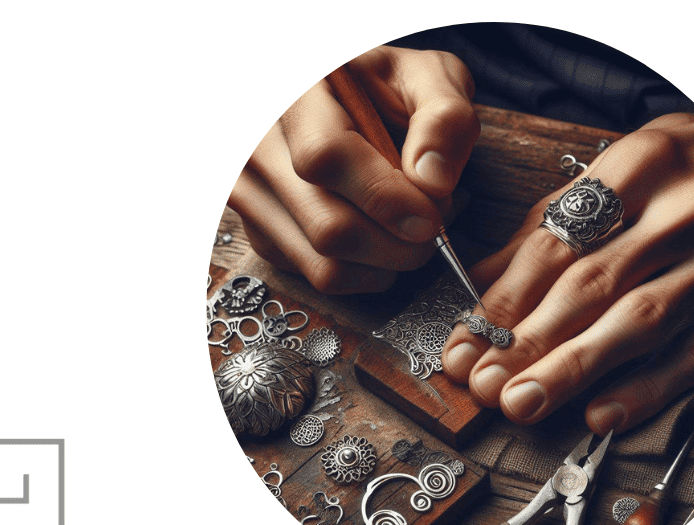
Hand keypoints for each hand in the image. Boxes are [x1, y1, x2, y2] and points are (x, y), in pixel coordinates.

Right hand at [228, 46, 479, 292]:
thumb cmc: (389, 89)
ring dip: (388, 263)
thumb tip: (432, 182)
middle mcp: (255, 145)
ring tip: (415, 228)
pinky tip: (387, 237)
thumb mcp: (429, 79)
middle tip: (436, 223)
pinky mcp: (261, 232)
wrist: (348, 100)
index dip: (386, 198)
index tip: (431, 215)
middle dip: (400, 244)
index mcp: (294, 93)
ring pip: (324, 264)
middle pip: (328, 227)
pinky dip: (368, 271)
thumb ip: (443, 118)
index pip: (325, 158)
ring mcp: (251, 193)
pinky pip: (320, 276)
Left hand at [440, 112, 693, 433]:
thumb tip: (486, 281)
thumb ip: (556, 219)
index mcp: (645, 162)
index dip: (505, 299)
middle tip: (482, 382)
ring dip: (575, 369)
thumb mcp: (632, 165)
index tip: (466, 339)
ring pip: (639, 322)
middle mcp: (688, 209)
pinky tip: (600, 413)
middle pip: (592, 284)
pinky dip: (646, 388)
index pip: (558, 241)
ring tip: (523, 401)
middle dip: (528, 341)